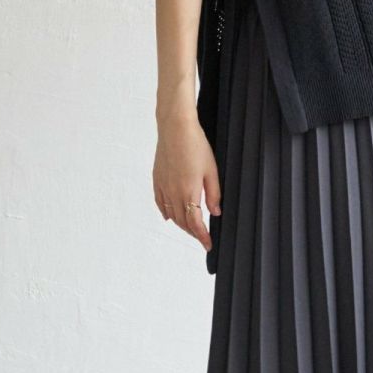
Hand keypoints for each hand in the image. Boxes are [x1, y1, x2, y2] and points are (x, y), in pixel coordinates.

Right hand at [154, 113, 220, 256]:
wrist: (175, 128)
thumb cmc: (196, 145)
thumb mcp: (211, 170)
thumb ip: (213, 193)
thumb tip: (215, 212)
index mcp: (189, 191)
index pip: (195, 223)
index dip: (202, 236)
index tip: (208, 244)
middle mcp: (173, 192)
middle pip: (182, 222)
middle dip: (193, 233)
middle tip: (202, 237)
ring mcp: (163, 186)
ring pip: (171, 214)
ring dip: (181, 224)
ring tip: (190, 228)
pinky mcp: (157, 179)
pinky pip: (160, 203)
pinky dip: (166, 213)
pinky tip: (170, 217)